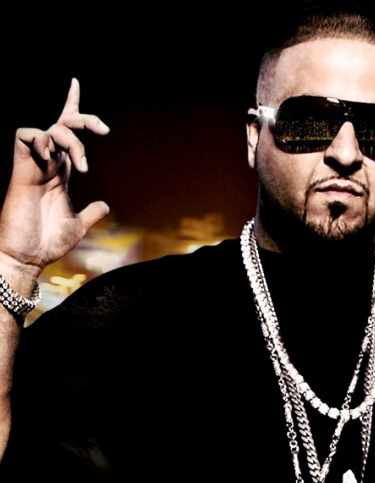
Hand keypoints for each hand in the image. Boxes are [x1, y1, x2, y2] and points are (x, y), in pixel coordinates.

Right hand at [0, 79, 109, 289]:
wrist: (28, 257)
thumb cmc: (48, 242)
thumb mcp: (78, 224)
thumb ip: (91, 213)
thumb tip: (104, 205)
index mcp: (60, 173)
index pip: (66, 134)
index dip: (71, 108)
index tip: (75, 83)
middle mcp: (48, 165)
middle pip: (62, 125)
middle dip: (83, 117)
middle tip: (105, 130)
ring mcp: (34, 166)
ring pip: (50, 130)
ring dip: (71, 139)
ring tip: (81, 165)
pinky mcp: (21, 171)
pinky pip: (24, 137)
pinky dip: (41, 138)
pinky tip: (52, 157)